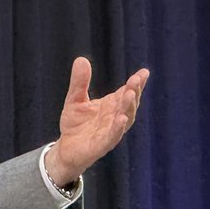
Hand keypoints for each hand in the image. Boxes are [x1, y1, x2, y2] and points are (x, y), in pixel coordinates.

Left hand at [44, 57, 148, 186]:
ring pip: (125, 119)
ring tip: (131, 94)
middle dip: (134, 92)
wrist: (66, 149)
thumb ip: (79, 82)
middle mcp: (115, 118)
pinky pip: (113, 137)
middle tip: (136, 80)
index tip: (144, 72)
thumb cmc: (75, 124)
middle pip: (129, 104)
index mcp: (112, 105)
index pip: (127, 92)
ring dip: (128, 107)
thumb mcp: (75, 99)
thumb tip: (81, 59)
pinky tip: (121, 119)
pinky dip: (118, 128)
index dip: (137, 83)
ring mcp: (111, 132)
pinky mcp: (102, 145)